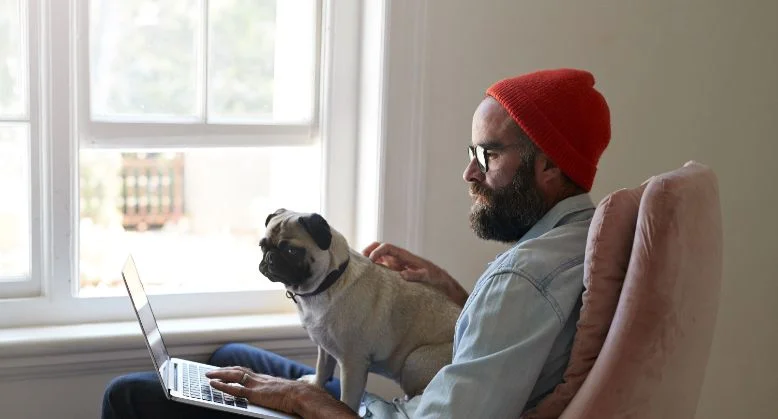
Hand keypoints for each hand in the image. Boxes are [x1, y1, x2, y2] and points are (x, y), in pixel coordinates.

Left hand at [206, 367, 357, 418]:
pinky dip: (222, 385)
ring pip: (234, 375)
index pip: (248, 372)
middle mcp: (260, 379)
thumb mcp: (286, 393)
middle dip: (225, 370)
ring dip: (220, 374)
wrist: (302, 396)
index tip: (228, 370)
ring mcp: (256, 385)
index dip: (237, 371)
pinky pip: (234, 388)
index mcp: (267, 379)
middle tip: (213, 371)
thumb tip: (283, 400)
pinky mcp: (254, 394)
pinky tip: (214, 384)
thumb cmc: (299, 397)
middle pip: (239, 370)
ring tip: (209, 375)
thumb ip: (281, 393)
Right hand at [362, 242, 468, 306]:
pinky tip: (367, 275)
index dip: (377, 251)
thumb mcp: (428, 276)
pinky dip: (373, 267)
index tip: (371, 261)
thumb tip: (402, 274)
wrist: (439, 280)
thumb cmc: (434, 276)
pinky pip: (381, 265)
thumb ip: (416, 275)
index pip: (387, 247)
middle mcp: (398, 257)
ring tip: (360, 267)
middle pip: (379, 247)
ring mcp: (395, 262)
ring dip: (369, 258)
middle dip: (369, 250)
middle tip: (360, 260)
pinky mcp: (395, 269)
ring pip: (378, 255)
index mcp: (404, 255)